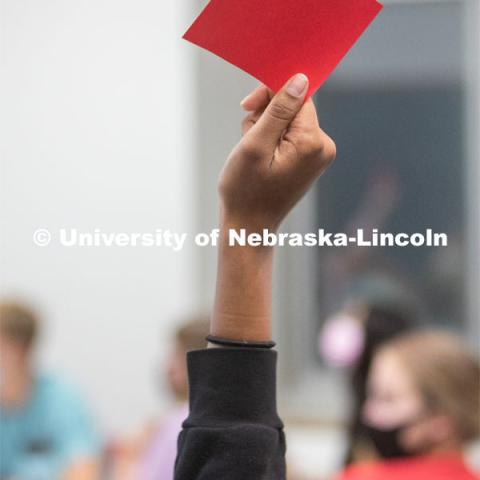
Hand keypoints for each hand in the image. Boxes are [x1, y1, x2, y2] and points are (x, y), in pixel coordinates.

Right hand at [218, 73, 335, 232]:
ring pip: (289, 120)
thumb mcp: (255, 144)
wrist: (249, 225)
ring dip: (266, 127)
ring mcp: (318, 155)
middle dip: (266, 114)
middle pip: (294, 106)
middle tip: (248, 136)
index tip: (248, 106)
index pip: (298, 95)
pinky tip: (261, 156)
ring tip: (253, 151)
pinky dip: (272, 139)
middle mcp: (323, 146)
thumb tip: (301, 79)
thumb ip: (278, 109)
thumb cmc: (245, 189)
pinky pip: (290, 135)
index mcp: (312, 141)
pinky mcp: (309, 160)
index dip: (271, 94)